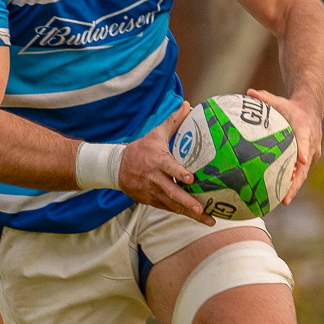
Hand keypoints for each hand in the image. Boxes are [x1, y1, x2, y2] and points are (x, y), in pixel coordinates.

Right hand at [119, 105, 211, 224]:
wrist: (116, 168)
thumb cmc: (141, 149)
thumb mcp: (155, 134)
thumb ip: (173, 121)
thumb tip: (188, 105)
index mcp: (156, 160)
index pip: (168, 167)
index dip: (178, 173)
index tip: (191, 178)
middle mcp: (154, 178)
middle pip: (171, 192)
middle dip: (186, 202)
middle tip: (201, 208)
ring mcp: (152, 192)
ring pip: (172, 204)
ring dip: (189, 213)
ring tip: (208, 219)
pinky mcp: (151, 201)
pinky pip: (169, 208)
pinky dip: (182, 213)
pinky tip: (199, 218)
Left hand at [247, 87, 321, 205]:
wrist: (311, 111)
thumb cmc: (291, 107)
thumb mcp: (279, 101)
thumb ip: (265, 98)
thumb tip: (249, 92)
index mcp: (305, 130)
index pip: (306, 140)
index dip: (304, 150)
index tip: (302, 160)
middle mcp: (311, 145)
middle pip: (305, 167)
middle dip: (296, 183)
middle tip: (286, 197)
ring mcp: (311, 155)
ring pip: (302, 174)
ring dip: (293, 188)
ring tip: (281, 202)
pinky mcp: (307, 160)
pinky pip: (299, 173)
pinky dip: (290, 184)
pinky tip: (276, 196)